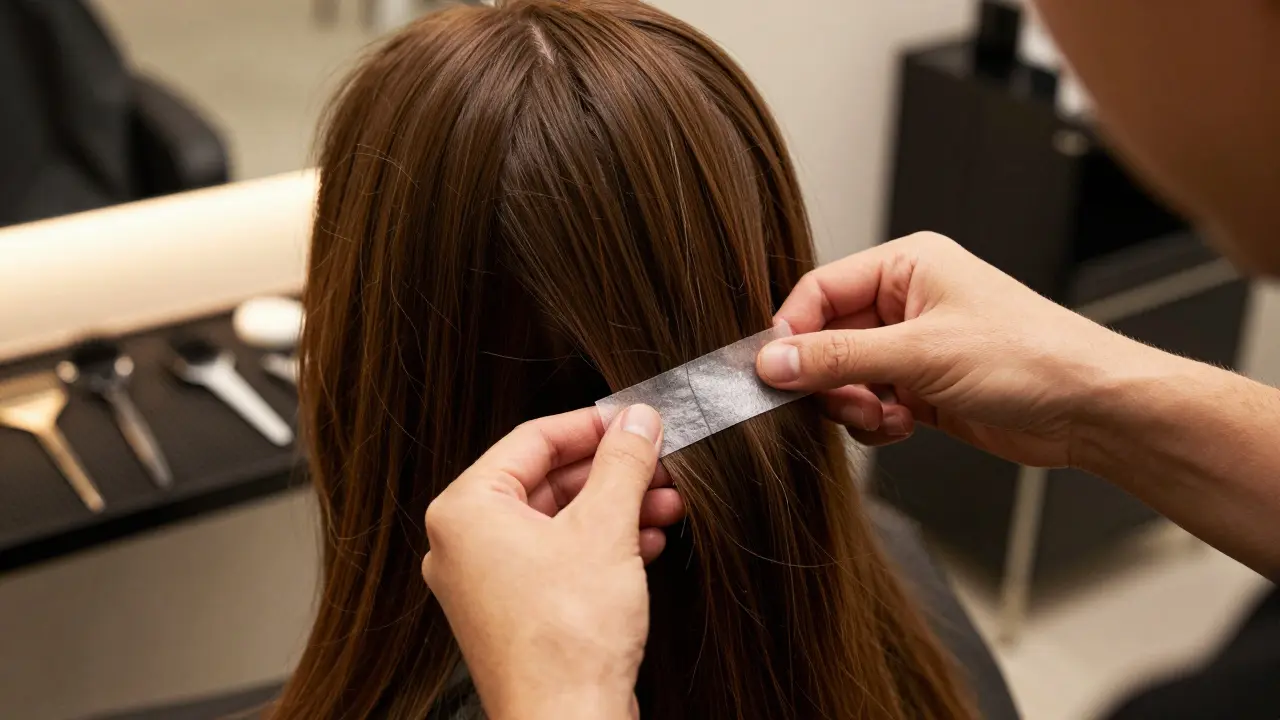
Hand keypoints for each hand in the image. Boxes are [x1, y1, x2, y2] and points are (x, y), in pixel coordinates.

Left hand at [421, 405, 672, 719]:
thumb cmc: (568, 637)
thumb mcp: (606, 528)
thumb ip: (622, 462)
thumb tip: (637, 421)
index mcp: (465, 511)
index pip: (532, 440)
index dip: (592, 425)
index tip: (634, 419)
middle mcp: (464, 544)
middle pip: (547, 480)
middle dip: (612, 472)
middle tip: (659, 461)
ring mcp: (486, 582)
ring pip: (558, 521)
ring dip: (615, 507)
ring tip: (666, 501)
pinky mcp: (514, 614)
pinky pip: (558, 558)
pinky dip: (602, 544)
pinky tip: (648, 540)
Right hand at [756, 232, 1156, 467]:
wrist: (1090, 410)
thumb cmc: (1030, 357)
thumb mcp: (921, 354)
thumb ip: (838, 358)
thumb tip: (774, 360)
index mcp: (906, 266)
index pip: (820, 291)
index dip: (792, 332)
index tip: (774, 371)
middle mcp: (906, 301)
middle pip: (827, 338)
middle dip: (830, 378)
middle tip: (844, 403)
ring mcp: (913, 347)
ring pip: (844, 377)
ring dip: (854, 405)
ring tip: (886, 415)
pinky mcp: (922, 387)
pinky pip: (869, 403)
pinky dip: (875, 421)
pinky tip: (904, 426)